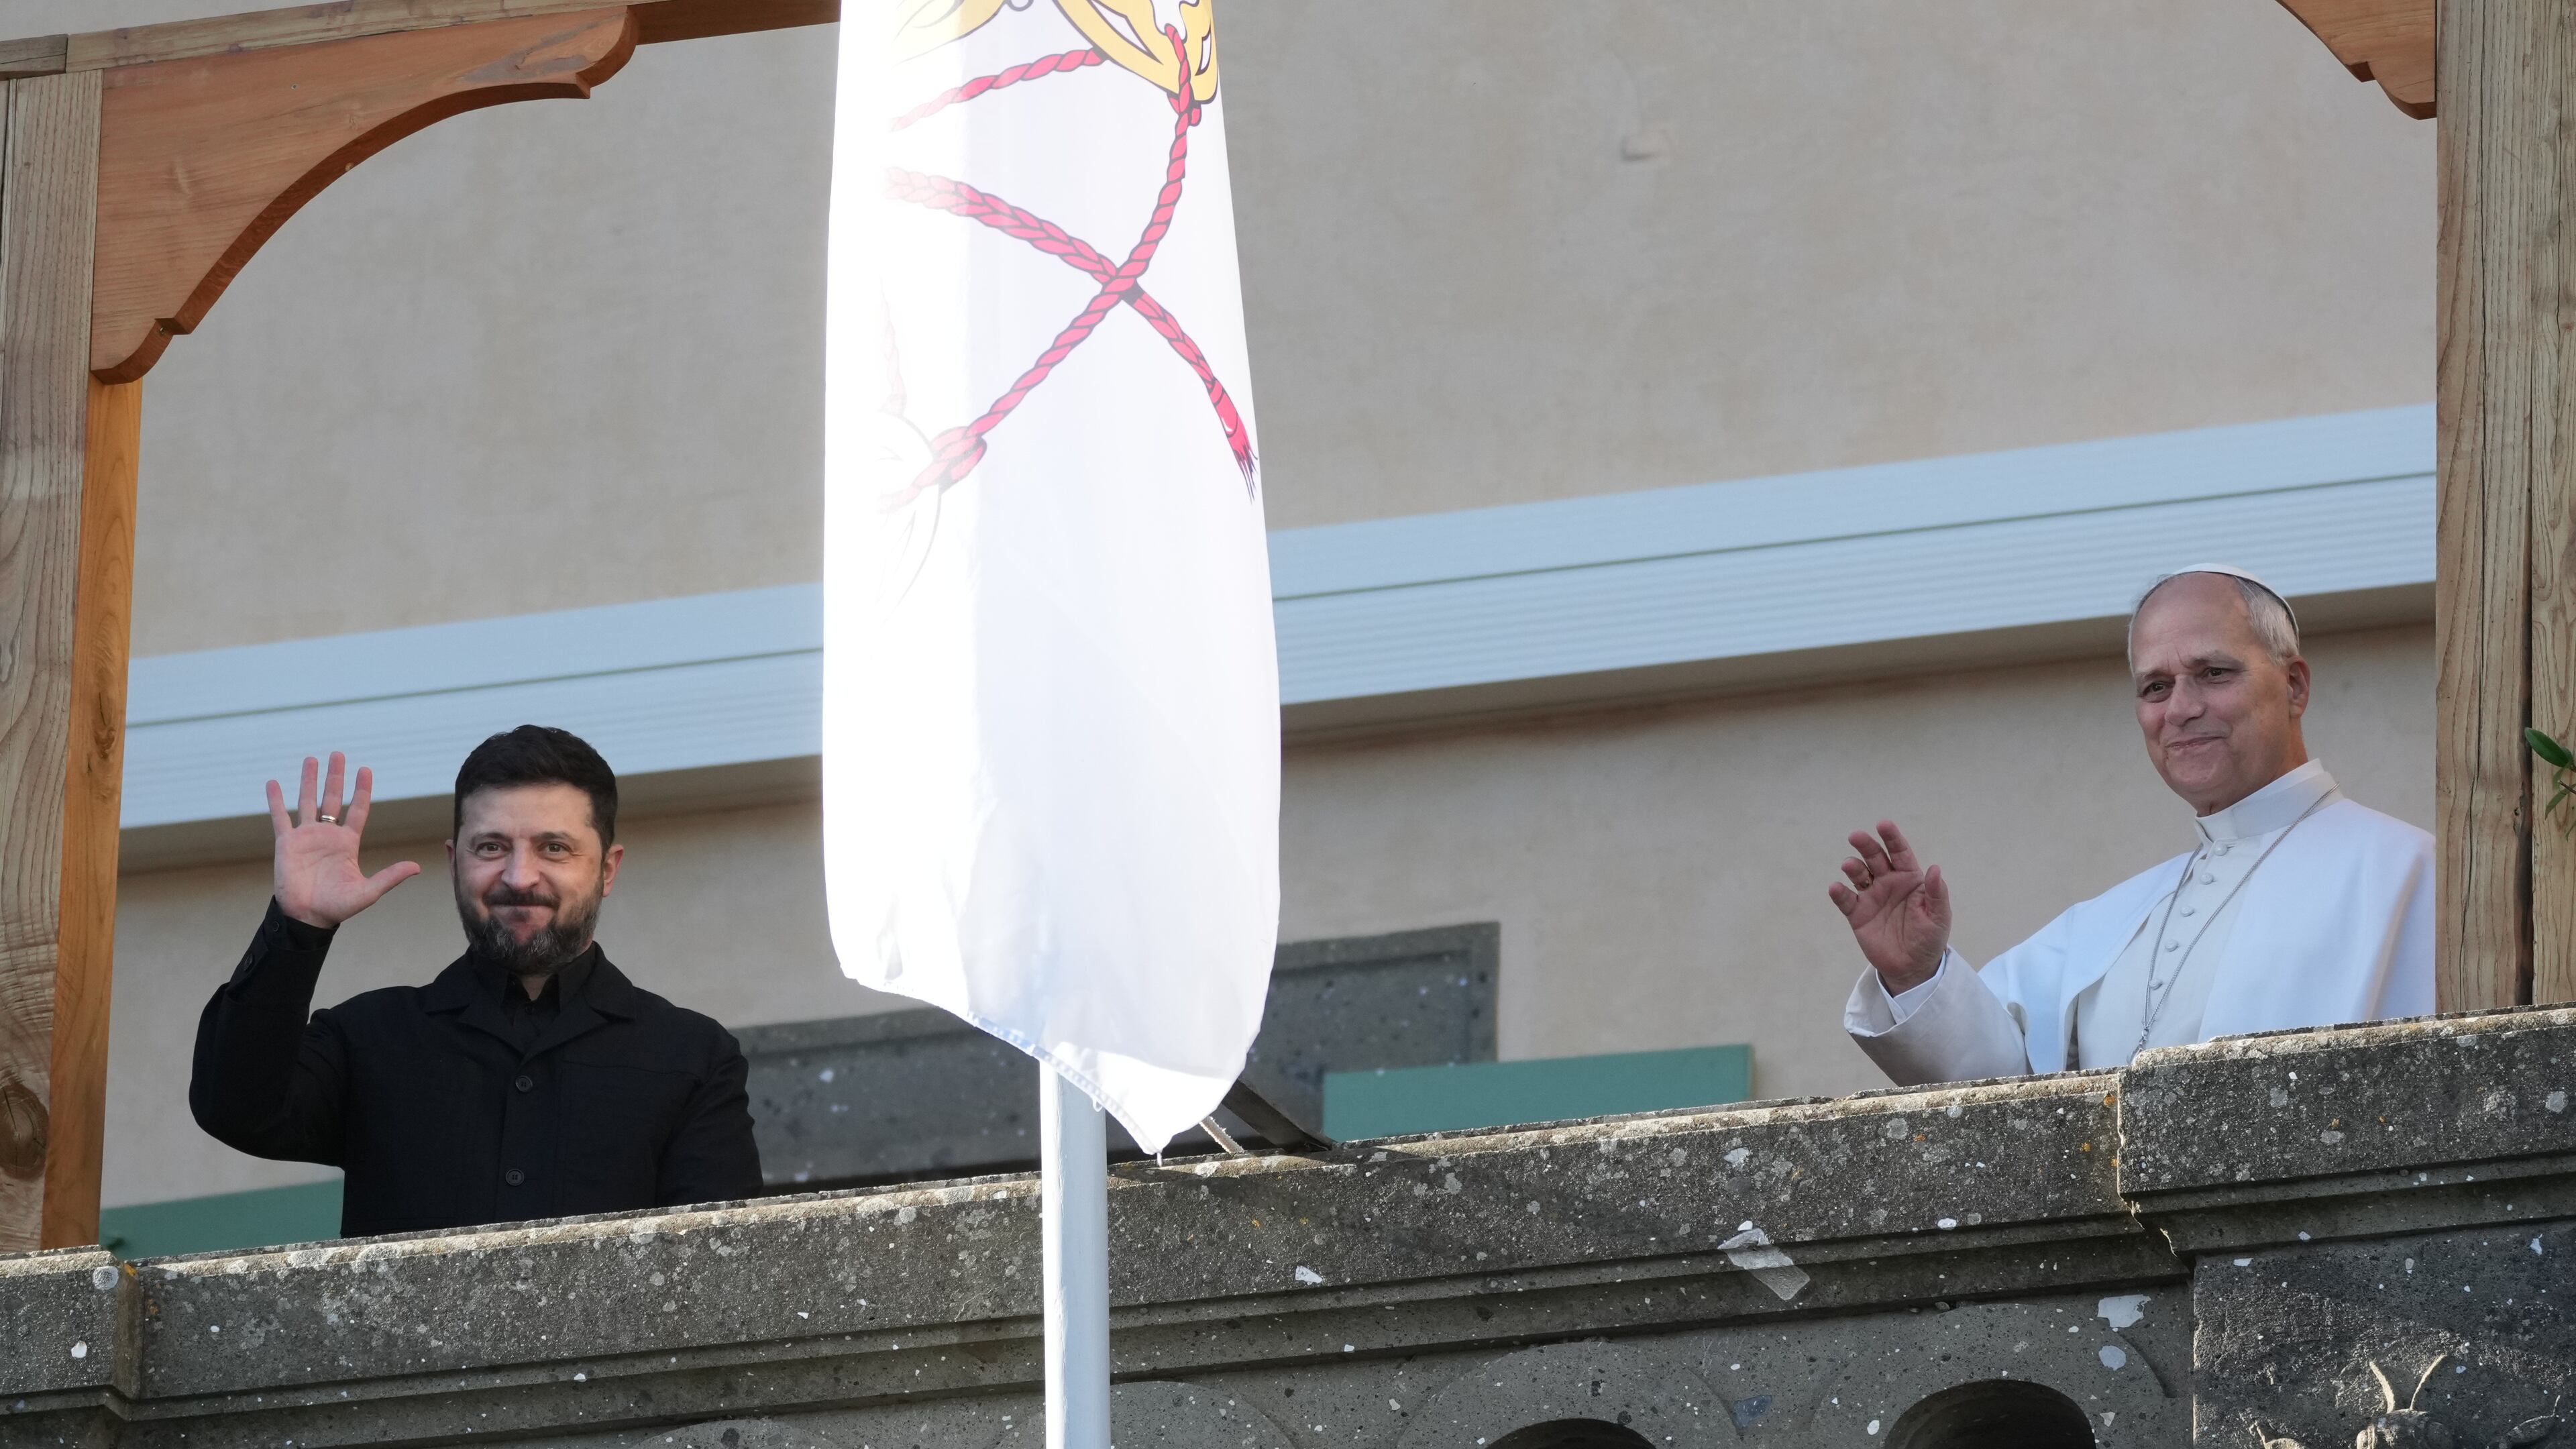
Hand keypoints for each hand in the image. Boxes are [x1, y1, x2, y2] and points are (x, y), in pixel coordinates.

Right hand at [268, 753, 420, 928]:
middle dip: (336, 777)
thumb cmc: (337, 906)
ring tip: (311, 758)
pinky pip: (280, 817)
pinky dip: (276, 800)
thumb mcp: (368, 892)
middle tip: (338, 754)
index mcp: (347, 843)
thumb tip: (416, 866)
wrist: (307, 917)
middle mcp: (328, 835)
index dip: (362, 790)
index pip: (357, 809)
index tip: (366, 769)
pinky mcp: (286, 843)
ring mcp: (306, 837)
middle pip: (333, 798)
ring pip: (308, 801)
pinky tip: (273, 783)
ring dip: (309, 780)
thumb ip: (390, 877)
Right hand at [1826, 820, 1950, 993]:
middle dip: (1866, 845)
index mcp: (1909, 879)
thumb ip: (1936, 893)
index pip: (1900, 852)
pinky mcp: (1857, 914)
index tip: (1883, 824)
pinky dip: (1839, 893)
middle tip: (1856, 836)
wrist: (1912, 967)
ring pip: (1858, 874)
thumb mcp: (1938, 917)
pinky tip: (1836, 888)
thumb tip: (1934, 868)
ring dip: (1853, 867)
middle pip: (1875, 858)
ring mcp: (1871, 897)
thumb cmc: (1929, 938)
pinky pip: (1845, 900)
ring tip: (1850, 866)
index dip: (1892, 838)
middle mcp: (1888, 883)